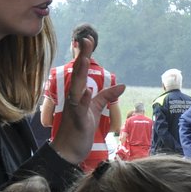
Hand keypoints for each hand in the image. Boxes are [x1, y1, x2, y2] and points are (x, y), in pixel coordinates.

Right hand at [52, 46, 125, 165]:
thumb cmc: (79, 129)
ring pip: (76, 87)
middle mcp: (73, 97)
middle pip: (78, 74)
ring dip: (81, 74)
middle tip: (86, 40)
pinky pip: (79, 108)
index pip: (81, 71)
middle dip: (82, 56)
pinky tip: (86, 91)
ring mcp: (73, 108)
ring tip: (85, 59)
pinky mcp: (76, 120)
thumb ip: (106, 96)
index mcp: (78, 93)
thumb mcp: (95, 109)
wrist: (68, 151)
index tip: (88, 40)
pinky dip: (82, 99)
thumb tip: (122, 85)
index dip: (84, 55)